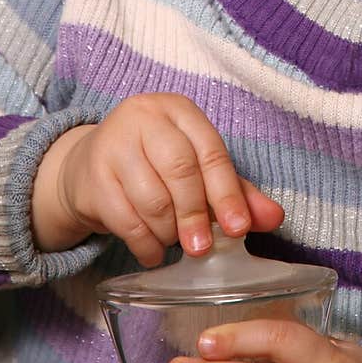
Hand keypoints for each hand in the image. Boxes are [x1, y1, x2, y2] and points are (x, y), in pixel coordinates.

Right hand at [31, 93, 283, 263]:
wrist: (87, 168)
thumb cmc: (153, 166)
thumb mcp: (196, 170)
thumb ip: (235, 191)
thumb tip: (274, 217)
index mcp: (178, 110)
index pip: (210, 150)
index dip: (226, 193)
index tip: (238, 229)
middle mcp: (144, 117)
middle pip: (179, 170)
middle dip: (195, 214)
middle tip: (202, 248)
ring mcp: (112, 143)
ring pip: (151, 198)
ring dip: (167, 232)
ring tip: (172, 242)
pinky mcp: (91, 175)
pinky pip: (124, 219)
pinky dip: (144, 243)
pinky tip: (151, 252)